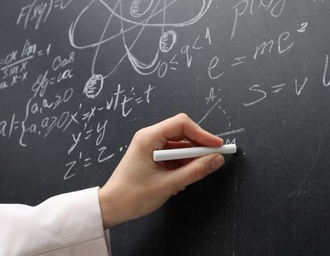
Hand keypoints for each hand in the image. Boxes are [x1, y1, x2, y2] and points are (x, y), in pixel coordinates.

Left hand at [98, 113, 224, 228]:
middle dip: (198, 147)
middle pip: (182, 133)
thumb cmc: (132, 196)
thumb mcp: (168, 184)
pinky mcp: (152, 156)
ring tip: (192, 176)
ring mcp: (151, 146)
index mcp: (149, 138)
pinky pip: (174, 155)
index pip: (182, 124)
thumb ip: (195, 171)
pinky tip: (181, 179)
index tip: (217, 146)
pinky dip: (182, 165)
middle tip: (212, 160)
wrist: (111, 207)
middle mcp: (150, 137)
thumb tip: (216, 159)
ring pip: (180, 145)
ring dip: (190, 159)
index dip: (203, 134)